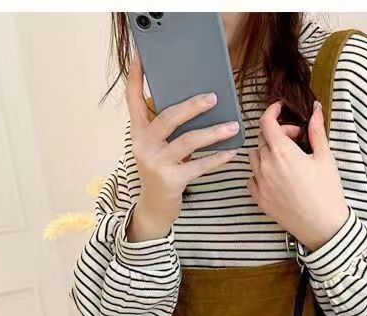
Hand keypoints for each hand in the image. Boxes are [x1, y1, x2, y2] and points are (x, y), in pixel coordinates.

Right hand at [125, 52, 240, 241]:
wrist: (153, 209)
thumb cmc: (160, 172)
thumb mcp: (154, 148)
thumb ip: (162, 128)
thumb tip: (188, 103)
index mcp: (138, 132)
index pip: (133, 99)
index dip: (136, 77)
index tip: (141, 56)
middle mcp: (143, 144)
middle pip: (168, 117)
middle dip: (192, 106)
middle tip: (214, 98)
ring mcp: (156, 162)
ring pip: (188, 141)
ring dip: (213, 133)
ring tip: (233, 126)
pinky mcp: (171, 180)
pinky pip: (199, 165)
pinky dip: (217, 159)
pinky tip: (232, 152)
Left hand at [247, 100, 349, 251]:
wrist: (323, 227)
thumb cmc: (327, 193)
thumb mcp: (325, 158)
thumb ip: (316, 131)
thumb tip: (316, 109)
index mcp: (282, 152)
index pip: (266, 122)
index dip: (272, 111)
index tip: (279, 110)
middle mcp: (266, 165)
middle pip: (262, 138)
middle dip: (278, 133)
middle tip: (296, 140)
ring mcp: (260, 183)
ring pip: (254, 157)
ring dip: (267, 151)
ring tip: (285, 158)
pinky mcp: (259, 198)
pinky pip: (251, 178)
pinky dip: (260, 172)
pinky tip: (275, 176)